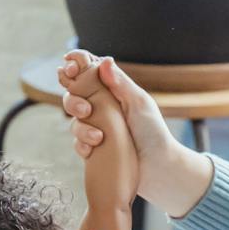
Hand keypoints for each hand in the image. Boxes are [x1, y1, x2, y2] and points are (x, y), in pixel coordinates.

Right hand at [61, 49, 138, 215]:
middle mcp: (101, 108)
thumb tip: (104, 60)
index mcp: (112, 92)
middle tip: (86, 110)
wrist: (158, 168)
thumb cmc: (154, 133)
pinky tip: (93, 150)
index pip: (87, 75)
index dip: (74, 68)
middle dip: (73, 101)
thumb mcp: (139, 103)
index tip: (70, 68)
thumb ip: (120, 83)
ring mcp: (96, 128)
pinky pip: (77, 144)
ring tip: (98, 137)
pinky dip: (82, 146)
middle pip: (73, 97)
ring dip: (81, 128)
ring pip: (74, 122)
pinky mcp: (93, 149)